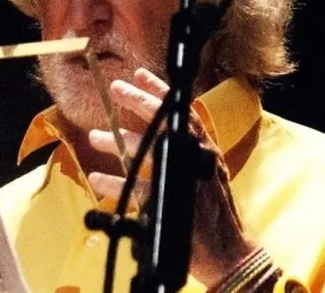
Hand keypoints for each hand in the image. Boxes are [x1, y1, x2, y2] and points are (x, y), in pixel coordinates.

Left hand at [86, 68, 255, 286]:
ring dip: (117, 141)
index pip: (183, 112)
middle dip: (137, 102)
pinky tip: (98, 180)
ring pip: (144, 151)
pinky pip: (133, 188)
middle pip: (163, 123)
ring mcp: (181, 179)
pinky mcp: (166, 203)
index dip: (161, 91)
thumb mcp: (208, 172)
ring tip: (95, 137)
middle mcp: (195, 159)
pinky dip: (114, 183)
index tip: (140, 74)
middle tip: (115, 89)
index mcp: (205, 150)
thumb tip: (160, 133)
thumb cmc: (215, 211)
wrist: (229, 250)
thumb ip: (188, 151)